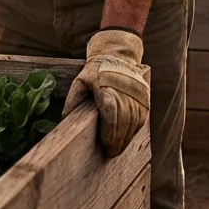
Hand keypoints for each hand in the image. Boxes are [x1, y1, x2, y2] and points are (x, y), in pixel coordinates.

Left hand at [63, 29, 148, 157]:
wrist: (118, 55)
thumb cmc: (96, 71)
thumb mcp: (80, 81)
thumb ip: (73, 99)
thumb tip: (65, 118)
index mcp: (107, 89)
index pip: (111, 114)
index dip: (110, 132)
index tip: (105, 145)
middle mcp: (124, 93)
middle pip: (124, 122)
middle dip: (117, 141)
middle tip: (110, 153)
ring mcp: (136, 95)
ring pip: (134, 122)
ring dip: (126, 138)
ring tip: (117, 150)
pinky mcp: (144, 98)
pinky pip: (141, 119)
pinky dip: (134, 131)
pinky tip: (126, 139)